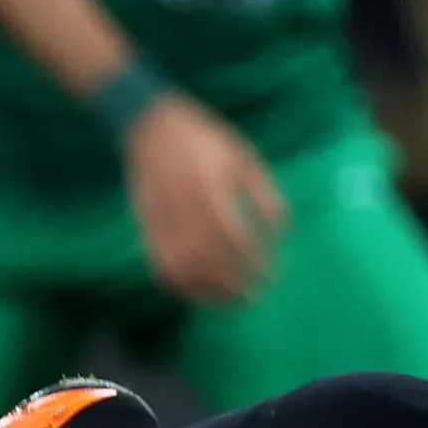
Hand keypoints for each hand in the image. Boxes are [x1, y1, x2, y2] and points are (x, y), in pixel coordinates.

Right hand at [124, 93, 286, 308]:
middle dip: (232, 285)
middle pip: (208, 261)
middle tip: (253, 296)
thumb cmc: (205, 140)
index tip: (270, 275)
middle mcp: (184, 210)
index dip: (254, 262)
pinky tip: (196, 292)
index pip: (235, 239)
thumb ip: (265, 194)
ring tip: (228, 302)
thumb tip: (283, 232)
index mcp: (211, 190)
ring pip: (182, 269)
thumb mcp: (244, 158)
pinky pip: (158, 264)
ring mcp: (161, 220)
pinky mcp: (145, 226)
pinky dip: (177, 284)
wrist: (150, 125)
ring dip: (205, 292)